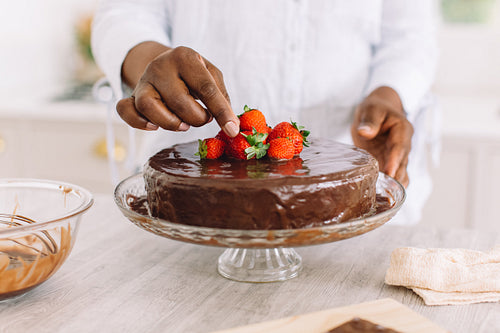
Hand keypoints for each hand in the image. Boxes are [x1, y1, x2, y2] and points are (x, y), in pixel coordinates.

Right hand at [117, 44, 239, 136]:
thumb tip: (231, 125)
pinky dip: (138, 122)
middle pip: (178, 101)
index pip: (206, 88)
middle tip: (203, 118)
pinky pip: (125, 110)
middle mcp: (160, 66)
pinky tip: (154, 126)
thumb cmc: (193, 74)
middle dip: (196, 118)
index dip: (222, 112)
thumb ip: (221, 97)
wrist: (165, 63)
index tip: (232, 130)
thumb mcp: (211, 76)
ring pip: (149, 107)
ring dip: (171, 123)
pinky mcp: (132, 95)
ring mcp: (144, 81)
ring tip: (183, 124)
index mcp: (185, 57)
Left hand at [351, 87, 412, 186]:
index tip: (388, 173)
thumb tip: (365, 132)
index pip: (400, 147)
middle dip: (395, 177)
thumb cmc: (375, 109)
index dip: (395, 161)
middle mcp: (404, 145)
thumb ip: (369, 120)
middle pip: (402, 164)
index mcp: (403, 130)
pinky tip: (378, 196)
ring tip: (381, 197)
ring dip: (392, 185)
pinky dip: (388, 187)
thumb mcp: (371, 109)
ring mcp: (398, 156)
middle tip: (384, 191)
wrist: (376, 112)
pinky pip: (392, 177)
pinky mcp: (389, 163)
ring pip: (400, 173)